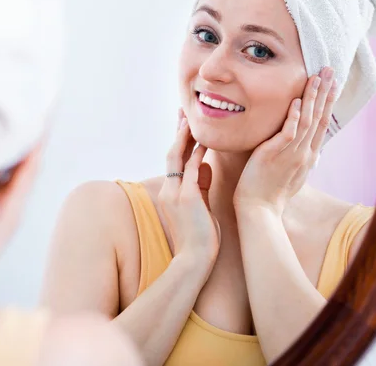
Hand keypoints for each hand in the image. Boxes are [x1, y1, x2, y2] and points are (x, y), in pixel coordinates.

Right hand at [157, 109, 220, 269]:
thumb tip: (206, 165)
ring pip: (177, 157)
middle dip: (178, 132)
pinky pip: (192, 170)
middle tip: (182, 112)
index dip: (179, 142)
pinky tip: (204, 141)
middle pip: (171, 153)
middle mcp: (170, 190)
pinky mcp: (188, 198)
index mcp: (172, 194)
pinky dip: (197, 154)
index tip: (184, 125)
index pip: (174, 161)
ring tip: (191, 119)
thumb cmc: (200, 239)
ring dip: (185, 137)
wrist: (194, 262)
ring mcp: (176, 194)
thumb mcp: (200, 207)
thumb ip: (201, 185)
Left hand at [233, 67, 336, 215]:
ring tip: (316, 77)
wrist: (259, 210)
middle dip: (326, 92)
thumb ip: (299, 159)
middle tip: (331, 70)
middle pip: (319, 117)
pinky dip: (293, 116)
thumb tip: (308, 152)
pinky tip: (297, 101)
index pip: (321, 123)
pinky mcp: (274, 155)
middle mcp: (304, 153)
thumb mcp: (291, 174)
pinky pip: (288, 133)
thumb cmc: (270, 193)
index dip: (328, 102)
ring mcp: (291, 154)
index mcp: (308, 156)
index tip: (333, 84)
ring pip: (306, 121)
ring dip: (312, 97)